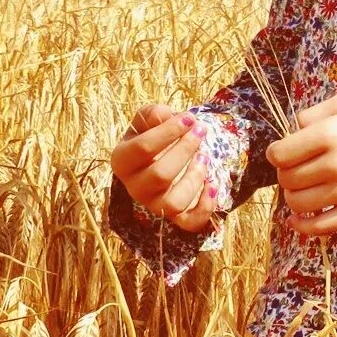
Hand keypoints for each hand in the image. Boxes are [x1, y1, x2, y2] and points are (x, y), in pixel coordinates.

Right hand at [111, 102, 219, 233]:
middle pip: (159, 175)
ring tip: (204, 157)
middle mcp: (134, 187)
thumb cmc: (154, 135)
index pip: (142, 149)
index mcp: (123, 161)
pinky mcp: (175, 216)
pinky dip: (206, 207)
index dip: (169, 131)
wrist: (162, 155)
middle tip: (200, 131)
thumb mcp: (149, 119)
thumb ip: (153, 113)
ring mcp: (154, 204)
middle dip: (185, 150)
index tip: (190, 118)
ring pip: (173, 203)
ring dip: (195, 178)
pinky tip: (214, 184)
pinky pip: (190, 222)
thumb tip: (164, 116)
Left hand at [266, 93, 336, 237]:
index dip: (276, 153)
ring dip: (293, 195)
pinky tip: (296, 218)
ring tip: (304, 185)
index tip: (284, 151)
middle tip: (298, 166)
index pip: (280, 154)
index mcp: (330, 135)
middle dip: (285, 172)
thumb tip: (289, 132)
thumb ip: (313, 113)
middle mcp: (336, 165)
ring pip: (297, 203)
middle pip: (287, 178)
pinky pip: (319, 227)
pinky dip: (301, 226)